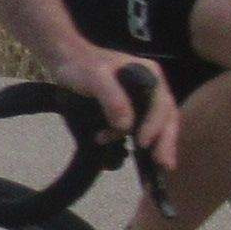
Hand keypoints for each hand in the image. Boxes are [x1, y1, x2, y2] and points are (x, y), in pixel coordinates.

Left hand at [56, 47, 177, 170]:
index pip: (161, 104)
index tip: (143, 143)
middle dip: (165, 142)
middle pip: (165, 117)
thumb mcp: (96, 78)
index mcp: (150, 74)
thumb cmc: (82, 66)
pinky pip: (137, 127)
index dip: (155, 125)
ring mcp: (142, 99)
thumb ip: (112, 98)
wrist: (66, 61)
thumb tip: (127, 126)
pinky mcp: (129, 109)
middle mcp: (152, 87)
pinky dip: (129, 139)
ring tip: (153, 168)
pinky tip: (110, 144)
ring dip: (153, 145)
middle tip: (164, 166)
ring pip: (154, 125)